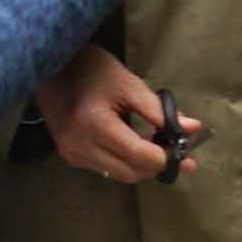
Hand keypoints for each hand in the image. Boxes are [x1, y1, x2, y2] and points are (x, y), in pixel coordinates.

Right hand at [45, 44, 184, 184]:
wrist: (49, 66)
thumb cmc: (90, 68)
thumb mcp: (128, 83)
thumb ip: (159, 110)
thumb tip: (192, 129)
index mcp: (95, 125)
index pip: (138, 155)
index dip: (166, 156)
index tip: (186, 149)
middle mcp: (80, 147)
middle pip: (130, 172)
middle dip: (158, 165)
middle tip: (181, 152)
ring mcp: (72, 154)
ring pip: (119, 174)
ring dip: (143, 167)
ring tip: (162, 149)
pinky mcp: (70, 156)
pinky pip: (106, 168)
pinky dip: (126, 162)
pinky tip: (139, 148)